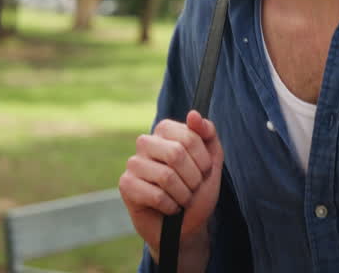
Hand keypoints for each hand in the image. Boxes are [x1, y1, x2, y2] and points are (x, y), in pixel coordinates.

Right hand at [118, 110, 223, 262]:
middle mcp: (145, 142)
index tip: (204, 170)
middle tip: (192, 188)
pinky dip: (170, 206)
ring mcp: (133, 163)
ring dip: (183, 195)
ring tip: (182, 199)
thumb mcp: (212, 161)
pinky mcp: (126, 185)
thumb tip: (193, 114)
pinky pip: (155, 195)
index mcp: (165, 130)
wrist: (187, 225)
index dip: (203, 159)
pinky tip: (169, 207)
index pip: (189, 136)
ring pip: (166, 176)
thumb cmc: (198, 190)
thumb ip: (208, 134)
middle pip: (176, 154)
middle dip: (193, 178)